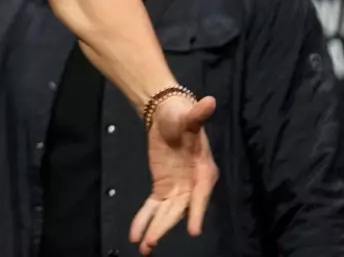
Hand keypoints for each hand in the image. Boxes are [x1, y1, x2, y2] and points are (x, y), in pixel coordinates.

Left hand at [131, 93, 217, 254]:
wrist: (169, 116)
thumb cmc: (182, 116)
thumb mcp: (188, 115)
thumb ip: (198, 114)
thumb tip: (208, 101)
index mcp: (204, 171)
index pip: (200, 195)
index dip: (197, 213)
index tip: (194, 232)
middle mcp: (193, 185)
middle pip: (180, 210)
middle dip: (166, 226)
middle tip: (152, 242)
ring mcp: (178, 189)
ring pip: (166, 214)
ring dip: (155, 229)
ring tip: (143, 247)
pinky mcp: (163, 189)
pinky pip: (153, 208)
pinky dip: (144, 220)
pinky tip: (134, 234)